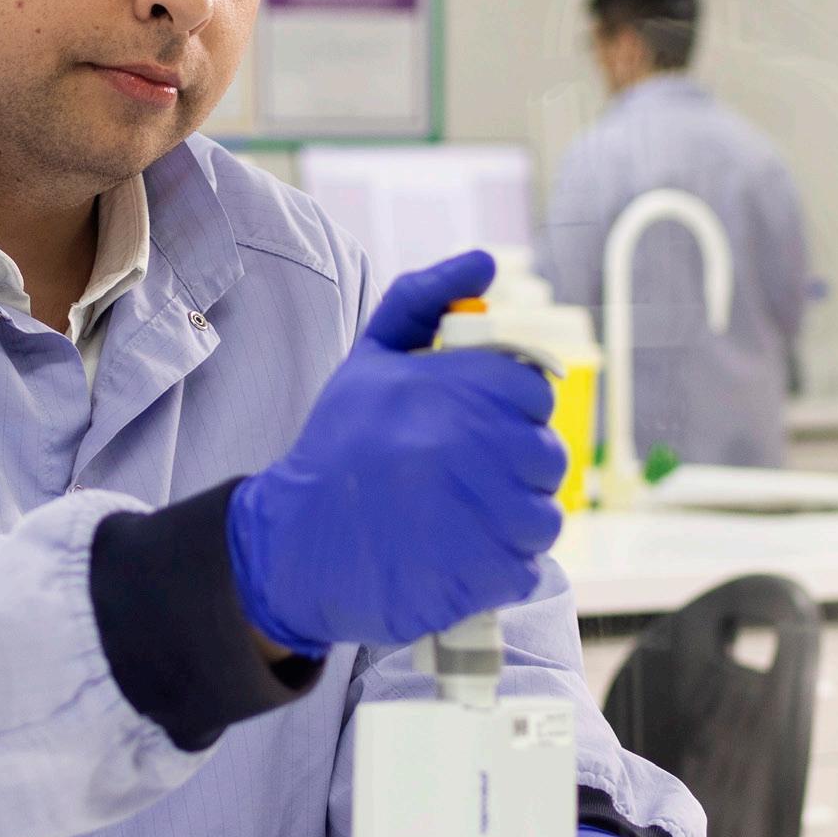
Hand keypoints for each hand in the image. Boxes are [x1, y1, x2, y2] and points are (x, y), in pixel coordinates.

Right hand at [224, 251, 567, 655]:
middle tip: (465, 480)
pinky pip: (528, 566)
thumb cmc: (337, 449)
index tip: (472, 431)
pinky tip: (457, 557)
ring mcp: (476, 514)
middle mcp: (465, 445)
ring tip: (462, 522)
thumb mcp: (368, 361)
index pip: (531, 391)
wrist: (292, 545)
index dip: (508, 413)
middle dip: (513, 468)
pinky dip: (501, 568)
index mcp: (446, 387)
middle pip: (546, 454)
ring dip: (512, 521)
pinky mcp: (478, 575)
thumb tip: (486, 261)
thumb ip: (424, 300)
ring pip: (543, 514)